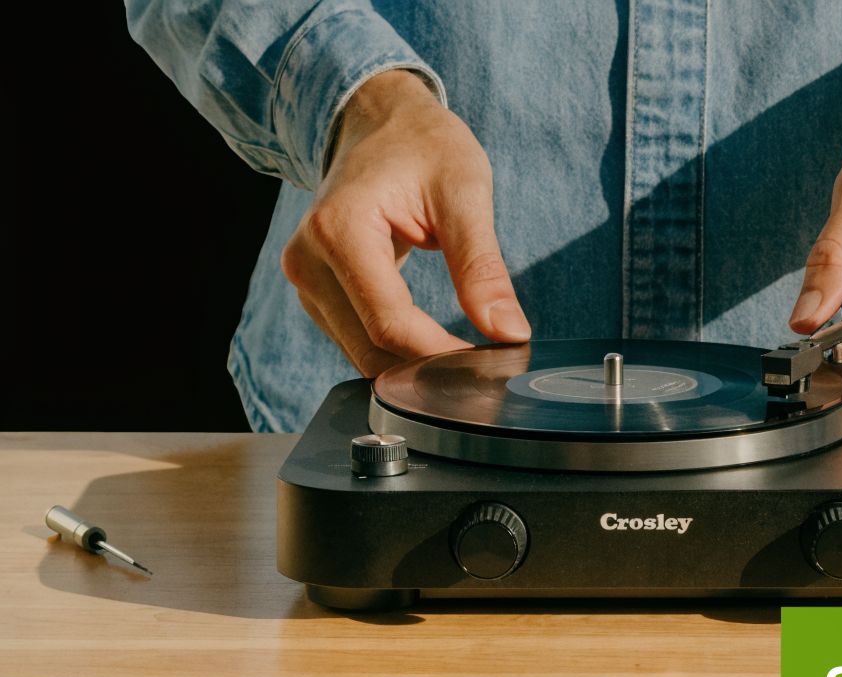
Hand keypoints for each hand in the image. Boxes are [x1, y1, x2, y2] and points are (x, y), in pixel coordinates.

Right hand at [281, 70, 529, 375]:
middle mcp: (307, 260)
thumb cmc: (423, 144)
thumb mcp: (465, 193)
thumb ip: (482, 268)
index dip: (442, 354)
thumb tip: (509, 333)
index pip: (390, 323)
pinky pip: (358, 339)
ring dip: (414, 364)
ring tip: (469, 348)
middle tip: (489, 363)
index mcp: (339, 229)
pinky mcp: (316, 291)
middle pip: (371, 348)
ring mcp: (305, 279)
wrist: (378, 119)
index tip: (492, 362)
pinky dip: (399, 350)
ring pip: (362, 353)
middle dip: (430, 366)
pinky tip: (438, 338)